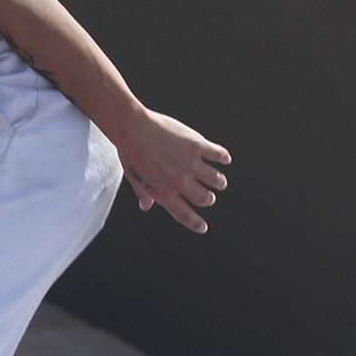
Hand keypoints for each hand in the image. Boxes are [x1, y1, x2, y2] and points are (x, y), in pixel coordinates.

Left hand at [115, 107, 230, 232]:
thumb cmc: (130, 152)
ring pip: (215, 179)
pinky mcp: (196, 146)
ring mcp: (189, 163)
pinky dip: (224, 158)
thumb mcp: (134, 178)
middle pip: (204, 198)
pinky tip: (225, 159)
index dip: (195, 223)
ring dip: (219, 182)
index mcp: (163, 192)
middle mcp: (179, 181)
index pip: (184, 215)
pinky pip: (218, 155)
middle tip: (209, 196)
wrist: (132, 128)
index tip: (203, 227)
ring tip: (220, 181)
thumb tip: (146, 207)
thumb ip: (143, 193)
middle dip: (209, 199)